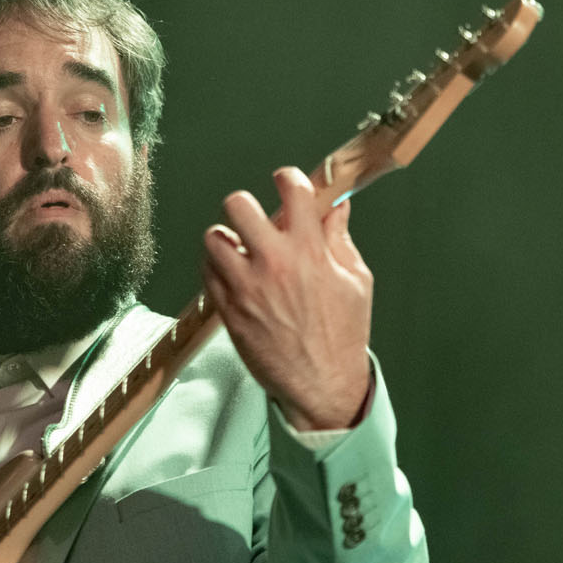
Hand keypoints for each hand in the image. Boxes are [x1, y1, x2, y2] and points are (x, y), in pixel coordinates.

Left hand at [202, 166, 372, 430]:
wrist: (322, 383)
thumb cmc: (342, 335)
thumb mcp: (355, 280)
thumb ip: (339, 239)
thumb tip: (335, 208)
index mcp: (310, 251)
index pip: (292, 191)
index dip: (287, 179)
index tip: (286, 183)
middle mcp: (274, 264)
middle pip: (238, 205)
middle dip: (245, 206)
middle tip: (253, 219)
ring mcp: (246, 287)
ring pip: (213, 237)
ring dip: (225, 239)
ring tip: (238, 249)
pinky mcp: (228, 309)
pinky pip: (206, 272)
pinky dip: (216, 268)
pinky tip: (232, 275)